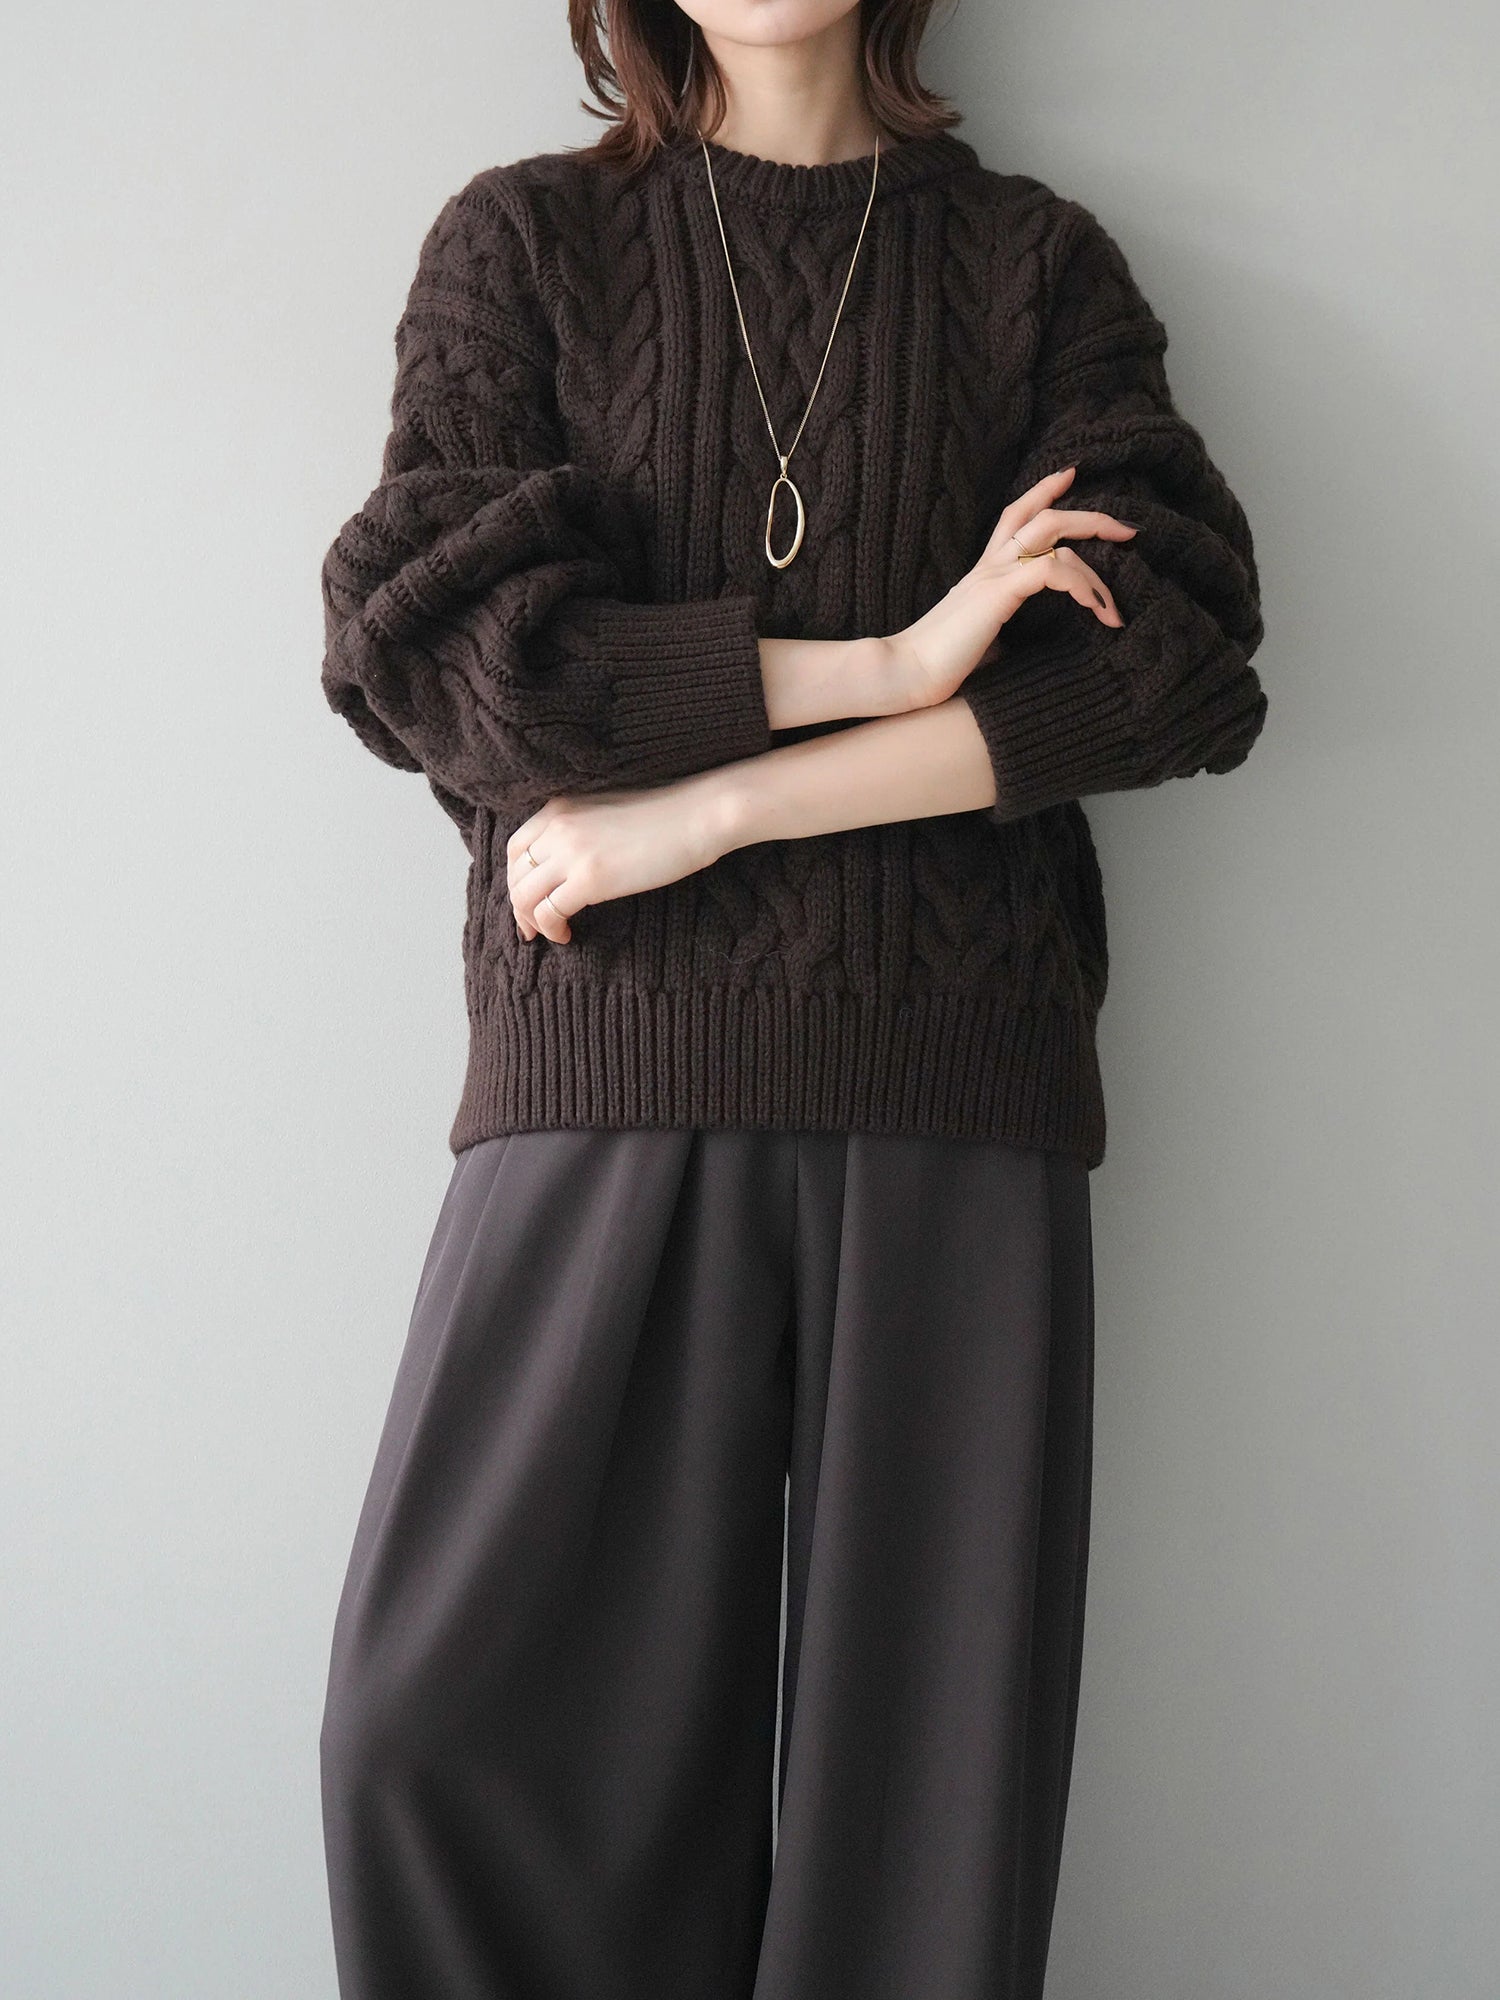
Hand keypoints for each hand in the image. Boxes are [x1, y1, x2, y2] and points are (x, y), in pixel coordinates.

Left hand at [506, 773, 734, 943]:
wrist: (696, 815)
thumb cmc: (666, 814)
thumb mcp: (608, 810)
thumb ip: (581, 827)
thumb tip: (571, 861)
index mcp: (561, 807)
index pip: (517, 846)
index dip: (516, 877)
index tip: (525, 898)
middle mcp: (558, 827)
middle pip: (516, 874)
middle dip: (518, 905)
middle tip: (528, 927)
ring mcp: (571, 853)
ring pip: (525, 896)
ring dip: (531, 921)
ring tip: (547, 935)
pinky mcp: (589, 879)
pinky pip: (549, 912)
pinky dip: (551, 929)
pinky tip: (566, 935)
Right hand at [882, 466, 1137, 707]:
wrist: (906, 674)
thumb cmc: (940, 666)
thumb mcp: (983, 637)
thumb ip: (1005, 625)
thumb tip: (1031, 640)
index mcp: (984, 571)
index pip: (1015, 515)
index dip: (1044, 491)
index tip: (1072, 475)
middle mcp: (989, 564)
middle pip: (1042, 515)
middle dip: (1090, 516)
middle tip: (1128, 529)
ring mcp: (993, 574)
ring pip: (1054, 534)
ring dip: (1097, 564)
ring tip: (1116, 602)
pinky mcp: (998, 592)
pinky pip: (1054, 570)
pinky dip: (1082, 586)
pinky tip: (1097, 610)